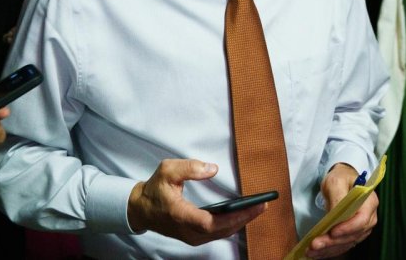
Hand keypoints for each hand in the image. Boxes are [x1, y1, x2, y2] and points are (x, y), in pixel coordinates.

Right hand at [127, 159, 263, 245]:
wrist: (141, 210)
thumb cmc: (154, 190)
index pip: (210, 222)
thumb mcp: (167, 171)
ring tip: (258, 208)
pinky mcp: (195, 237)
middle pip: (222, 230)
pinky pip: (218, 233)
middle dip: (244, 218)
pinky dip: (233, 224)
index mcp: (180, 215)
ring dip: (241, 222)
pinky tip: (244, 214)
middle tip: (263, 205)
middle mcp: (188, 231)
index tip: (251, 207)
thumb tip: (213, 169)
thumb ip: (189, 167)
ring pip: (221, 233)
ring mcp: (192, 236)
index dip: (233, 217)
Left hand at [307, 163, 377, 257]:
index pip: (362, 219)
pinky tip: (316, 253)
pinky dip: (329, 250)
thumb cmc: (340, 178)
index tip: (332, 232)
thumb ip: (337, 197)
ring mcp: (361, 228)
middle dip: (333, 242)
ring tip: (311, 251)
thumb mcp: (336, 182)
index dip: (348, 228)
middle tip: (315, 244)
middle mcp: (369, 217)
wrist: (341, 181)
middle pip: (353, 234)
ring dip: (329, 249)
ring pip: (347, 243)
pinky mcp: (352, 234)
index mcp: (369, 202)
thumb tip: (335, 215)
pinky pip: (342, 245)